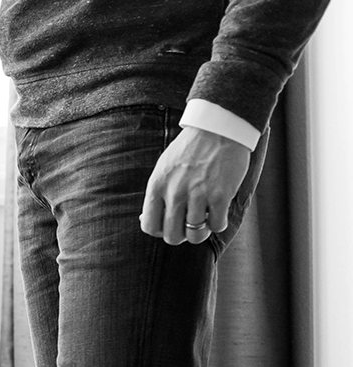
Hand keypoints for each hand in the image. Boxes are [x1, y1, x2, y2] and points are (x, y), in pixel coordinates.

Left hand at [139, 127, 251, 244]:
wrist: (218, 129)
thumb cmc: (189, 150)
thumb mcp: (163, 169)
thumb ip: (156, 194)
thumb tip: (145, 220)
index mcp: (156, 186)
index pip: (149, 226)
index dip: (160, 231)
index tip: (170, 224)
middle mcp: (174, 193)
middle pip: (172, 236)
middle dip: (181, 235)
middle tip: (189, 225)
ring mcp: (198, 195)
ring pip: (195, 235)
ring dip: (201, 232)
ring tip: (205, 219)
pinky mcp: (221, 195)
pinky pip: (217, 226)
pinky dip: (219, 223)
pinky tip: (219, 211)